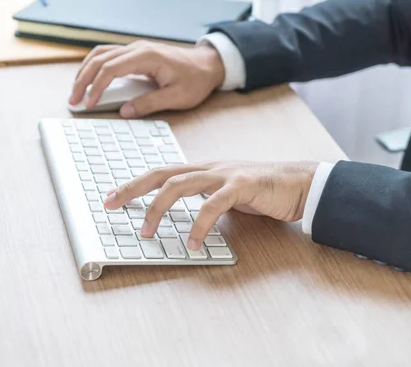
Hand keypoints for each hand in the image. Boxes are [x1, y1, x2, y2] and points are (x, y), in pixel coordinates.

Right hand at [68, 40, 224, 117]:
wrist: (209, 64)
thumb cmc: (195, 80)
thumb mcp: (176, 97)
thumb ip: (149, 104)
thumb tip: (124, 112)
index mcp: (146, 56)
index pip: (110, 69)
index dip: (96, 87)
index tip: (89, 104)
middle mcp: (137, 48)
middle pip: (99, 59)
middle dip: (83, 80)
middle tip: (73, 101)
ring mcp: (135, 48)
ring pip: (99, 54)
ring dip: (84, 71)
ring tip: (76, 91)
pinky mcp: (135, 53)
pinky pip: (107, 56)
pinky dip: (93, 67)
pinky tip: (89, 80)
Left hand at [104, 161, 317, 249]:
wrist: (300, 183)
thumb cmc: (261, 190)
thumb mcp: (224, 192)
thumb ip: (201, 197)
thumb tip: (177, 212)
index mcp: (202, 169)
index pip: (160, 172)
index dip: (134, 183)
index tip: (111, 196)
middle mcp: (208, 167)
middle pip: (161, 174)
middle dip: (132, 189)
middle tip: (110, 205)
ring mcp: (224, 174)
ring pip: (180, 184)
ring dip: (158, 209)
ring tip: (146, 232)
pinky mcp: (242, 186)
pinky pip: (213, 204)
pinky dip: (199, 224)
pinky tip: (192, 243)